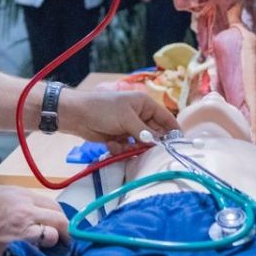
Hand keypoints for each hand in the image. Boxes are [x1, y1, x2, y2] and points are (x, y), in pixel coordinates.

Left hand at [59, 87, 176, 150]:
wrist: (76, 115)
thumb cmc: (103, 109)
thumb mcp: (127, 118)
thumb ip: (144, 131)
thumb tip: (158, 142)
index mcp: (145, 104)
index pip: (165, 118)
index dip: (173, 130)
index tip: (179, 144)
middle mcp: (139, 115)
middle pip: (153, 133)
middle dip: (150, 143)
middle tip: (148, 151)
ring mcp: (128, 127)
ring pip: (140, 143)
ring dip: (133, 148)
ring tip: (124, 146)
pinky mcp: (118, 137)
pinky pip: (128, 148)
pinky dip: (121, 149)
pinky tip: (112, 146)